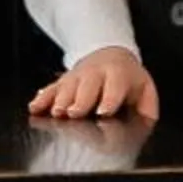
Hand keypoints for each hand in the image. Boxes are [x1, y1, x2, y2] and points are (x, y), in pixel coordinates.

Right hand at [29, 46, 158, 121]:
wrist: (110, 56)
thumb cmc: (128, 80)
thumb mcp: (144, 90)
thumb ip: (147, 108)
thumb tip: (145, 125)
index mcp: (118, 75)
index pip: (115, 86)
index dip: (109, 99)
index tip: (104, 111)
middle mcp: (95, 74)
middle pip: (87, 86)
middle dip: (81, 100)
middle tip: (75, 113)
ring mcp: (77, 76)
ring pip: (67, 87)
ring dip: (61, 99)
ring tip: (57, 112)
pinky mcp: (63, 81)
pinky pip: (50, 89)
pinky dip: (42, 98)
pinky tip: (35, 107)